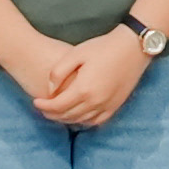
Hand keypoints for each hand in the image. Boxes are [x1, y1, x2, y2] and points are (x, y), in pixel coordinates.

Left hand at [34, 28, 149, 127]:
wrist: (132, 47)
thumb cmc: (103, 47)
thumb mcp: (76, 53)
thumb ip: (58, 72)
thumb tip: (50, 90)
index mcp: (83, 89)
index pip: (57, 106)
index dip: (43, 106)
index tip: (35, 102)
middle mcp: (95, 102)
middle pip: (67, 116)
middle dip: (52, 114)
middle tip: (43, 109)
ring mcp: (107, 105)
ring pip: (81, 120)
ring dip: (66, 119)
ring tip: (57, 112)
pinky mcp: (116, 105)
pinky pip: (97, 121)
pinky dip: (84, 121)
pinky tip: (78, 116)